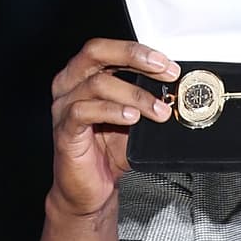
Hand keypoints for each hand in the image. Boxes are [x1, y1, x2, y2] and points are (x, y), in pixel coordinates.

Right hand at [49, 39, 180, 218]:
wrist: (90, 191)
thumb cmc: (107, 153)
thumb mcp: (135, 122)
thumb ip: (148, 104)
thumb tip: (176, 93)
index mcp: (84, 76)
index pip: (108, 49)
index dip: (138, 51)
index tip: (167, 64)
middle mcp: (70, 85)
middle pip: (96, 53)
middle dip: (135, 57)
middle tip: (164, 72)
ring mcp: (64, 107)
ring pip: (97, 84)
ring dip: (135, 95)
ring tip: (158, 111)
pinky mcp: (64, 131)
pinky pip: (85, 112)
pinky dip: (112, 111)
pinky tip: (131, 118)